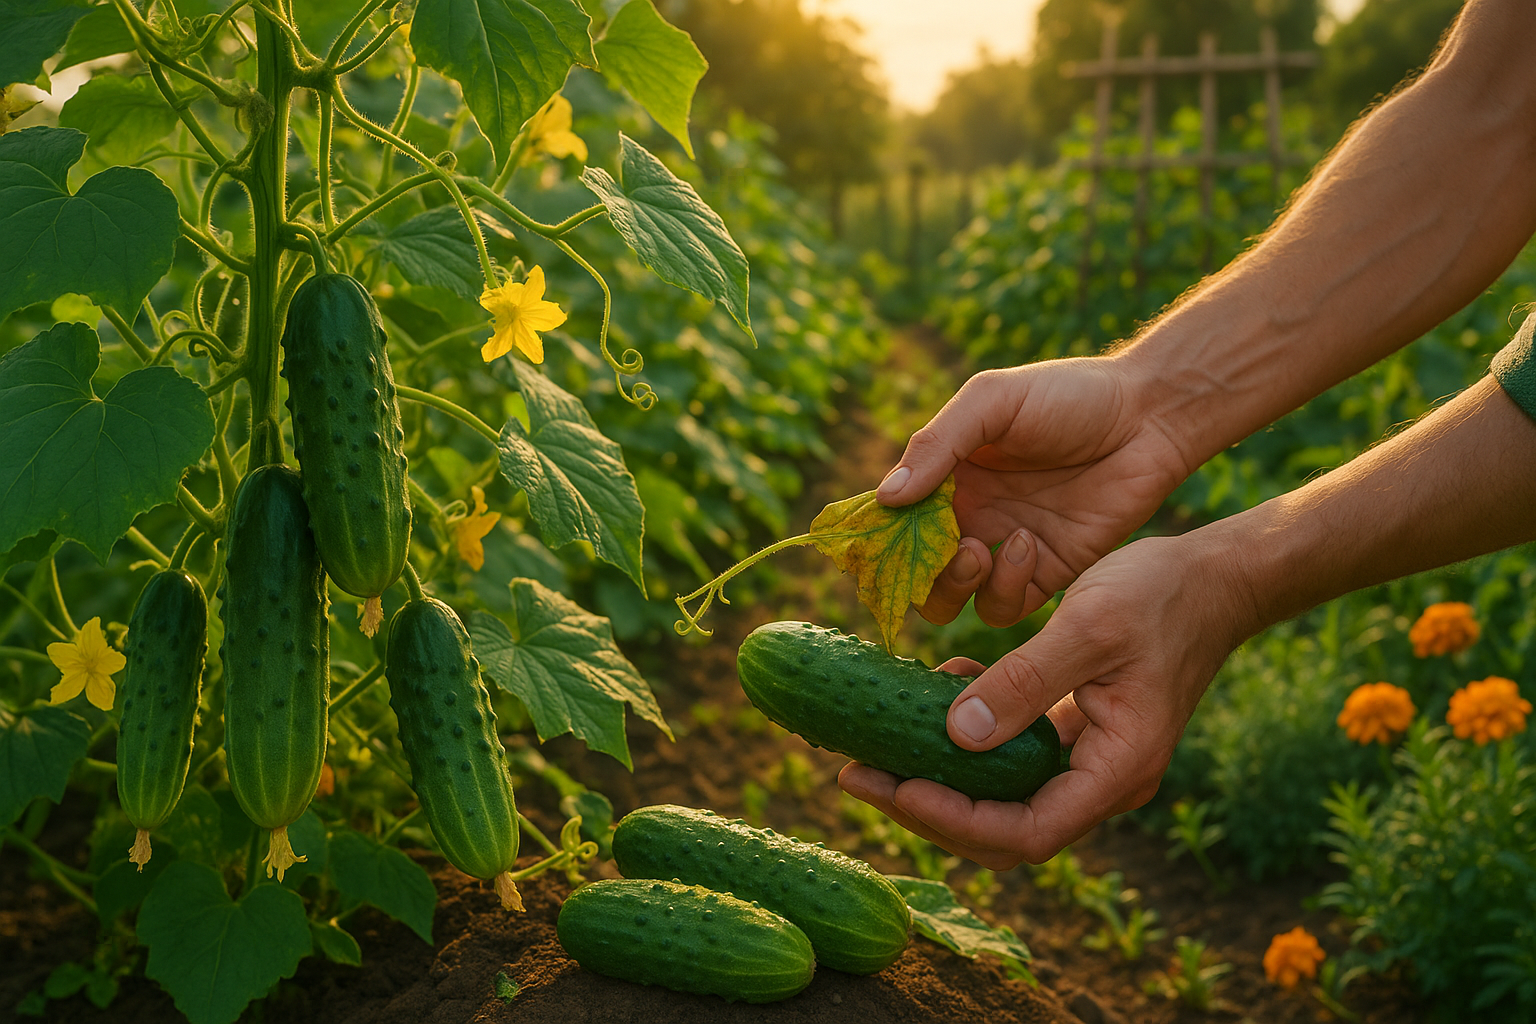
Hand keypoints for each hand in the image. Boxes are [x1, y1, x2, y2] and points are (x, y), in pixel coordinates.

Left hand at [838, 532, 1254, 867]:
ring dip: (937, 774)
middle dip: (927, 808)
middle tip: (855, 774)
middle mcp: (1101, 780)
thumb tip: (957, 735)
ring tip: (872, 743)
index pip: (1028, 833)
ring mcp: (1087, 759)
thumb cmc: (1162, 595)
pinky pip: (1010, 754)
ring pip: (999, 797)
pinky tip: (938, 684)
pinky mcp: (1073, 732)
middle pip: (1003, 830)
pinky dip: (966, 732)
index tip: (896, 787)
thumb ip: (1026, 681)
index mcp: (1117, 769)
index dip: (956, 822)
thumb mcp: (1090, 626)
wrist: (1214, 577)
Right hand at [878, 356, 1192, 625]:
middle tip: (943, 550)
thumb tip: (887, 499)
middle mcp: (969, 515)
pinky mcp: (1045, 573)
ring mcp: (1004, 548)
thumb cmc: (1069, 394)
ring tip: (979, 550)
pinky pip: (1003, 606)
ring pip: (951, 600)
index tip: (871, 545)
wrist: (1149, 416)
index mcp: (947, 474)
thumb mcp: (993, 402)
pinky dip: (1003, 587)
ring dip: (953, 585)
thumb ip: (938, 444)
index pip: (891, 519)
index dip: (876, 537)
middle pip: (914, 570)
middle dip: (916, 573)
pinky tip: (1027, 544)